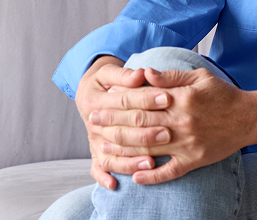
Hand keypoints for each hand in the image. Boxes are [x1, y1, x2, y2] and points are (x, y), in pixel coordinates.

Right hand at [75, 56, 172, 189]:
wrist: (87, 93)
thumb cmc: (105, 80)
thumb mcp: (110, 72)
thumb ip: (126, 74)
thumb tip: (141, 74)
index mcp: (94, 99)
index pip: (125, 100)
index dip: (147, 98)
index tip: (168, 97)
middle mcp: (91, 122)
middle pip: (120, 130)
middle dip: (145, 133)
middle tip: (168, 133)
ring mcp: (92, 140)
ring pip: (110, 154)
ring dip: (131, 160)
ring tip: (152, 163)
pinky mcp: (94, 152)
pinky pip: (97, 168)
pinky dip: (104, 177)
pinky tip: (115, 185)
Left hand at [97, 67, 256, 184]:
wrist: (249, 117)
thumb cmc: (222, 94)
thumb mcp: (199, 76)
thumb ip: (170, 76)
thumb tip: (144, 72)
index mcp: (181, 97)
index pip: (143, 98)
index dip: (120, 99)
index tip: (103, 99)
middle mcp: (182, 121)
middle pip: (140, 123)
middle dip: (114, 121)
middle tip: (94, 121)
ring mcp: (188, 143)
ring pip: (149, 148)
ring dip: (124, 149)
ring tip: (103, 148)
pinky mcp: (195, 160)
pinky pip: (170, 171)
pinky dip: (152, 175)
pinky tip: (136, 176)